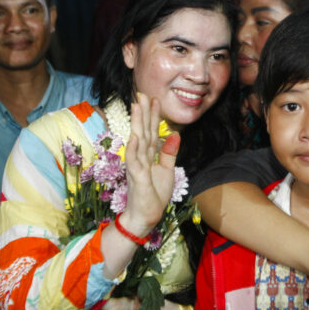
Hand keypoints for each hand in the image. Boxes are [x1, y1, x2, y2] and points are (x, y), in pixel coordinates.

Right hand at [118, 93, 179, 235]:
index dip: (153, 116)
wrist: (146, 216)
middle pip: (143, 131)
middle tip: (142, 93)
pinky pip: (134, 161)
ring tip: (136, 106)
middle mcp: (140, 157)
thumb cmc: (154, 194)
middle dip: (143, 112)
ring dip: (137, 123)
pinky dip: (134, 148)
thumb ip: (169, 153)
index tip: (154, 98)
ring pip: (137, 141)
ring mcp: (137, 166)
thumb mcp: (166, 170)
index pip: (151, 131)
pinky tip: (134, 136)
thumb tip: (174, 134)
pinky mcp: (136, 178)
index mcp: (148, 155)